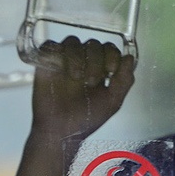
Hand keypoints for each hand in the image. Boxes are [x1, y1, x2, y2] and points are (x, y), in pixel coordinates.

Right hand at [16, 37, 136, 175]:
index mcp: (99, 69)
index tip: (111, 71)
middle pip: (92, 44)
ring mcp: (64, 61)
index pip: (109, 49)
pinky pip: (49, 46)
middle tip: (91, 81)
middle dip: (95, 59)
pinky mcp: (45, 64)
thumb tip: (130, 58)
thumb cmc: (86, 120)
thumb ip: (124, 81)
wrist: (60, 133)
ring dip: (76, 56)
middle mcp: (82, 62)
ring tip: (76, 76)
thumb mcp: (112, 102)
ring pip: (72, 42)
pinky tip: (59, 68)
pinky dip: (55, 52)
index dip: (112, 55)